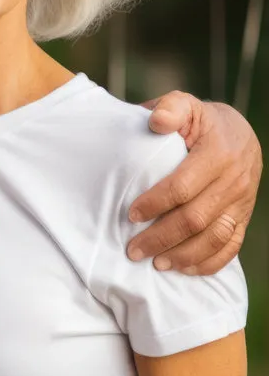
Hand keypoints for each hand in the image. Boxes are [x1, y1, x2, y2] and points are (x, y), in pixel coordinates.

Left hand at [128, 93, 261, 274]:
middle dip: (161, 237)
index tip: (130, 214)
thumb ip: (171, 108)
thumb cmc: (199, 122)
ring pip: (214, 237)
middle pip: (196, 218)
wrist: (238, 133)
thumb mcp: (186, 106)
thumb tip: (157, 121)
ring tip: (155, 263)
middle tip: (133, 249)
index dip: (156, 203)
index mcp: (218, 153)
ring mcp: (242, 202)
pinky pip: (231, 246)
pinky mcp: (244, 216)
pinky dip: (208, 262)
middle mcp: (234, 180)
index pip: (184, 186)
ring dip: (183, 255)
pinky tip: (183, 269)